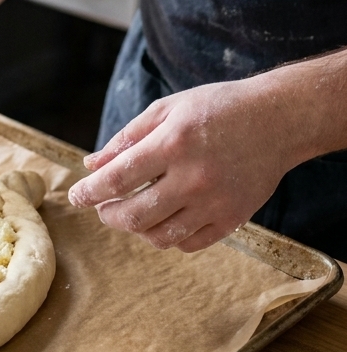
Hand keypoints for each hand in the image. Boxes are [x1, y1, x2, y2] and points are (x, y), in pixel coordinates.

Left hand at [67, 74, 309, 251]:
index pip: (117, 178)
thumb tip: (92, 164)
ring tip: (129, 213)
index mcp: (173, 143)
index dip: (89, 191)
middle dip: (108, 214)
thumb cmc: (216, 108)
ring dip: (135, 229)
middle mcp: (193, 177)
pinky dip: (167, 237)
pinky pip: (188, 243)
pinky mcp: (232, 220)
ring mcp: (215, 203)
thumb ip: (127, 138)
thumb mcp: (167, 109)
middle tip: (102, 207)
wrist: (276, 120)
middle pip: (134, 215)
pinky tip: (160, 220)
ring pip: (159, 236)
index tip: (75, 195)